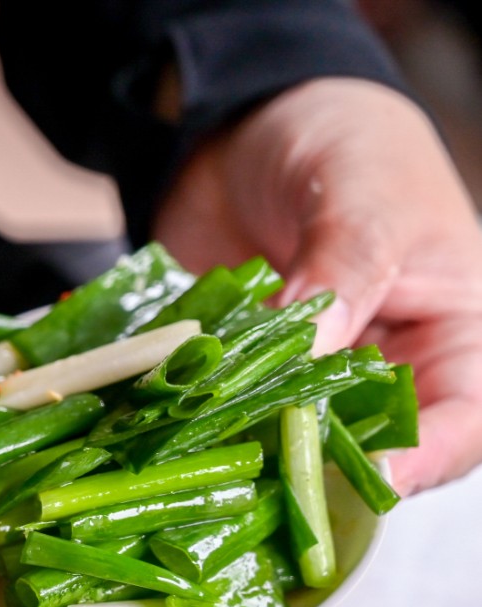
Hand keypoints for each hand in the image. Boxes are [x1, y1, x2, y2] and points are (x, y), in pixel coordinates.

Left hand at [154, 77, 481, 494]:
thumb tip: (311, 350)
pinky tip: (159, 423)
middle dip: (319, 468)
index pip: (461, 423)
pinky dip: (192, 419)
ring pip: (285, 442)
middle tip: (264, 476)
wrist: (254, 124)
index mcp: (452, 334)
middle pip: (368, 449)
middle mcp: (382, 369)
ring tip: (202, 455)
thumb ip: (345, 270)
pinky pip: (218, 410)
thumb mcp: (363, 196)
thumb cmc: (346, 141)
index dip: (423, 461)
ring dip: (246, 450)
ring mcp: (304, 377)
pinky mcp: (237, 372)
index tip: (372, 478)